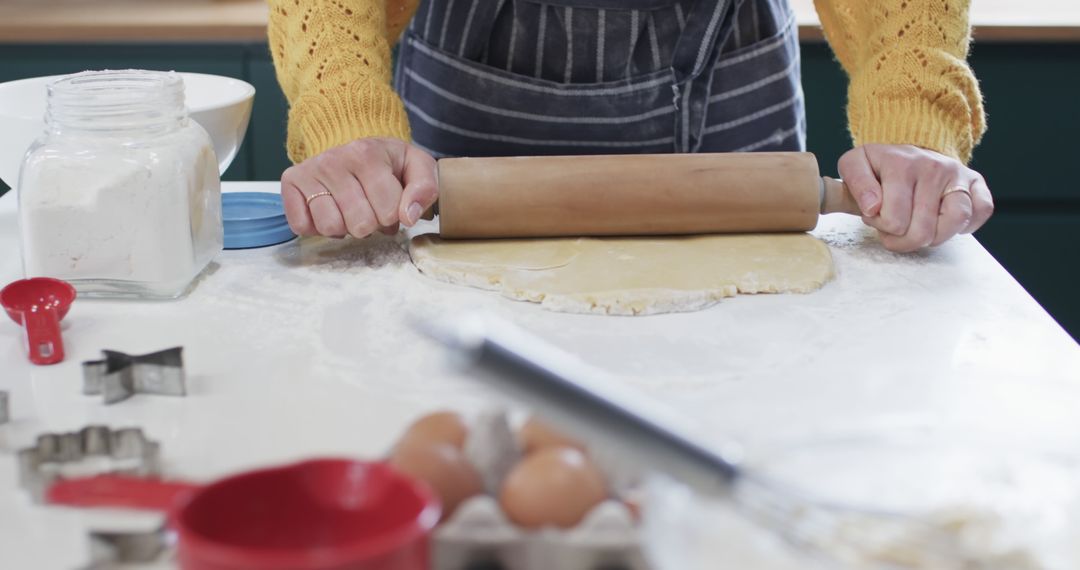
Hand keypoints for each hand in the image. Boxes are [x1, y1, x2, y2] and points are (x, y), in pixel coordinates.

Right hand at [281, 138, 437, 237]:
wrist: (353, 148)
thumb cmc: (388, 163)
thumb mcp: (416, 167)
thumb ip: (425, 188)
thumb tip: (409, 216)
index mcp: (367, 154)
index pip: (389, 212)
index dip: (394, 216)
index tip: (390, 203)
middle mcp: (334, 160)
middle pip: (360, 224)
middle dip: (371, 224)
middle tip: (369, 208)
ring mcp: (309, 170)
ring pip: (330, 227)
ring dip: (344, 228)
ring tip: (349, 211)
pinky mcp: (290, 182)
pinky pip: (302, 226)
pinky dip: (317, 228)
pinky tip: (329, 211)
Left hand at [838, 144, 992, 252]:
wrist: (906, 149)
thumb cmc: (879, 165)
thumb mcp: (854, 164)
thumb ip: (856, 183)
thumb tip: (872, 207)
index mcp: (903, 164)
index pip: (894, 221)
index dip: (880, 226)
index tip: (875, 215)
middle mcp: (935, 167)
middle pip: (923, 230)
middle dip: (902, 239)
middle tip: (893, 227)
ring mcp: (958, 175)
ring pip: (955, 222)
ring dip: (932, 238)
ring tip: (916, 229)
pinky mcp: (975, 182)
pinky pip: (982, 211)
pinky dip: (966, 225)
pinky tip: (942, 223)